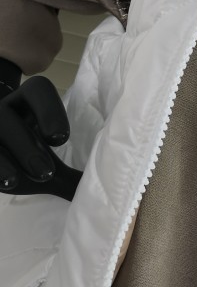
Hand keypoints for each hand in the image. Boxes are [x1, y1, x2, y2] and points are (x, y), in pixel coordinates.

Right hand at [0, 74, 82, 201]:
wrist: (0, 151)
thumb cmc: (28, 149)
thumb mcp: (47, 155)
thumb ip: (69, 175)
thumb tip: (97, 196)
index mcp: (28, 99)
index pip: (38, 90)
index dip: (49, 111)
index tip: (61, 139)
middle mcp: (4, 107)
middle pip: (8, 116)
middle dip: (27, 145)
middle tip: (46, 172)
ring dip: (3, 159)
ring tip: (15, 181)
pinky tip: (3, 182)